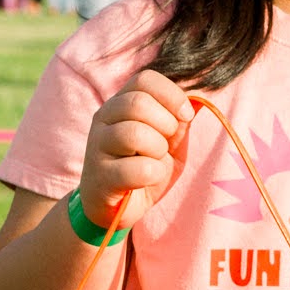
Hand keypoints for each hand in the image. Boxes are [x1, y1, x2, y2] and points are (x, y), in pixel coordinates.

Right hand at [78, 69, 194, 229]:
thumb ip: (177, 122)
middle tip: (166, 143)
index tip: (185, 115)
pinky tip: (146, 179)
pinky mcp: (100, 176)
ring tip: (155, 160)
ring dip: (157, 149)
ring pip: (134, 133)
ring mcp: (97, 147)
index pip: (144, 80)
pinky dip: (153, 174)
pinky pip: (138, 168)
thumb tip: (191, 105)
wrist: (116, 209)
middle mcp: (103, 119)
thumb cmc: (142, 169)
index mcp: (120, 104)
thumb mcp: (167, 142)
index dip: (171, 94)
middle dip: (166, 124)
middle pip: (138, 103)